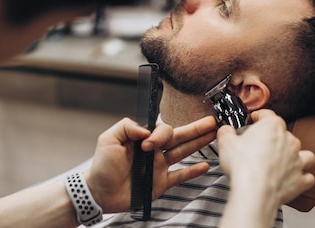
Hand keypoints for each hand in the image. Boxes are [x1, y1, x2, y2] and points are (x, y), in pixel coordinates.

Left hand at [84, 116, 216, 212]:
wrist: (100, 193)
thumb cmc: (101, 167)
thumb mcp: (108, 139)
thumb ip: (126, 127)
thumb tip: (146, 129)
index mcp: (143, 138)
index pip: (161, 129)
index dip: (160, 134)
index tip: (147, 145)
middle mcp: (154, 151)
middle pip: (179, 136)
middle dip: (196, 128)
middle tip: (211, 121)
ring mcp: (159, 167)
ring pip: (183, 152)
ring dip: (198, 143)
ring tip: (214, 135)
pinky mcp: (161, 183)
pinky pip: (180, 175)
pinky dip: (193, 171)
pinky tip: (205, 165)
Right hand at [217, 110, 314, 214]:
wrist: (254, 191)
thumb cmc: (243, 166)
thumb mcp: (225, 143)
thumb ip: (226, 132)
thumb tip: (226, 130)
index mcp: (272, 126)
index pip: (267, 115)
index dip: (258, 117)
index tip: (254, 120)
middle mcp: (289, 140)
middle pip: (285, 134)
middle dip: (274, 139)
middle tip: (260, 147)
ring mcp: (298, 160)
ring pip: (304, 154)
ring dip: (296, 156)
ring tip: (285, 160)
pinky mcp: (301, 179)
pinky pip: (307, 177)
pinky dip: (302, 177)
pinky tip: (293, 178)